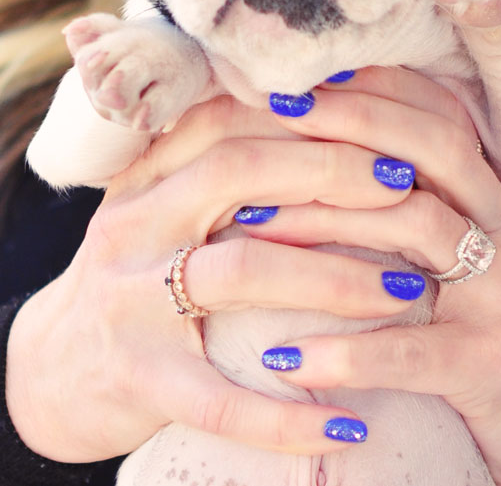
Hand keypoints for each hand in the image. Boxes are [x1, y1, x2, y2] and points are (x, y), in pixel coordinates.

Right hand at [6, 93, 424, 462]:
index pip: (233, 119)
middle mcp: (135, 223)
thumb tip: (319, 115)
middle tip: (407, 190)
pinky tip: (348, 425)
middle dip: (334, 174)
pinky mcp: (136, 377)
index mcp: (149, 174)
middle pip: (240, 172)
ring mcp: (130, 299)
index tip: (383, 128)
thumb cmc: (137, 270)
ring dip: (336, 280)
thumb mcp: (162, 203)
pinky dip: (286, 417)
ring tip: (408, 291)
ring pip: (242, 272)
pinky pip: (220, 401)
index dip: (313, 119)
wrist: (52, 362)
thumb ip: (219, 161)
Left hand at [242, 67, 500, 485]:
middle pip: (433, 149)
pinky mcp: (491, 366)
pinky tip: (284, 356)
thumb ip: (415, 203)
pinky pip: (409, 351)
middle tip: (277, 112)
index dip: (373, 89)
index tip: (303, 78)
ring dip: (326, 218)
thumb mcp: (466, 250)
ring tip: (250, 220)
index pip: (439, 117)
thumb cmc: (489, 320)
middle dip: (351, 122)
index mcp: (494, 196)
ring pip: (417, 227)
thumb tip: (322, 160)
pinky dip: (344, 350)